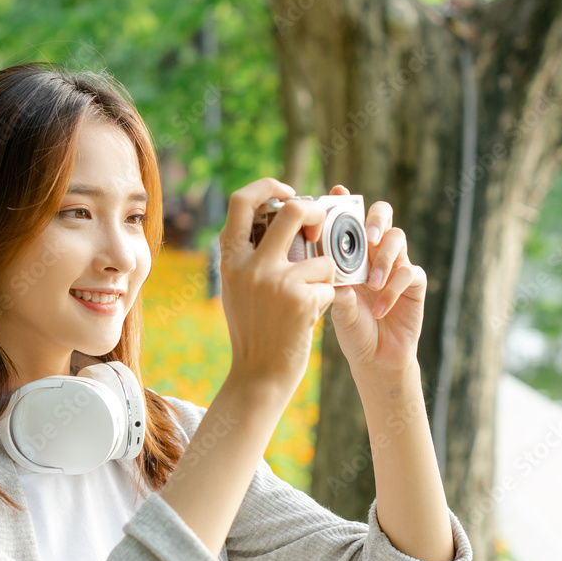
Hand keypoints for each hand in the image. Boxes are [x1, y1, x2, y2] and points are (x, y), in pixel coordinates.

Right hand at [218, 178, 336, 398]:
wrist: (259, 373)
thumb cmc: (255, 329)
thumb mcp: (239, 286)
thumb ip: (253, 254)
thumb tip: (285, 213)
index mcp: (231, 258)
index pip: (241, 200)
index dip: (269, 187)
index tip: (289, 192)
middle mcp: (250, 265)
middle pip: (294, 210)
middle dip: (317, 212)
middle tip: (322, 225)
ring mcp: (276, 281)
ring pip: (322, 256)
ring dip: (325, 275)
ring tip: (310, 297)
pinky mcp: (301, 299)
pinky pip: (330, 284)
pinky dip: (327, 299)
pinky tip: (311, 317)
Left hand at [327, 185, 426, 371]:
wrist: (374, 358)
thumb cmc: (350, 328)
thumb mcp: (335, 305)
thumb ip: (333, 284)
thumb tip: (329, 268)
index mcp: (351, 252)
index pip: (349, 219)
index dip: (345, 202)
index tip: (336, 193)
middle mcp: (375, 252)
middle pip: (382, 214)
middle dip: (375, 218)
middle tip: (369, 236)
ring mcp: (396, 265)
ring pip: (399, 238)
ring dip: (384, 259)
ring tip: (370, 284)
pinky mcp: (415, 283)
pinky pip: (410, 273)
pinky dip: (393, 289)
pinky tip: (379, 309)